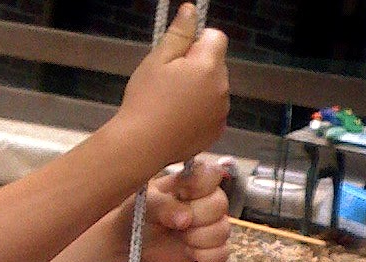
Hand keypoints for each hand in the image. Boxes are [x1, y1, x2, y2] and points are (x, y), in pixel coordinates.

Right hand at [115, 3, 229, 165]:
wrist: (143, 145)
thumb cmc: (146, 100)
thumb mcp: (158, 60)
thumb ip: (179, 33)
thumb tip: (191, 10)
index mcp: (209, 66)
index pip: (216, 37)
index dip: (196, 42)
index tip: (177, 56)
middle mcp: (222, 88)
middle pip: (216, 64)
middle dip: (198, 66)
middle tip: (169, 81)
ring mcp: (222, 111)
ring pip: (214, 88)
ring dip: (199, 89)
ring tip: (171, 103)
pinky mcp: (217, 130)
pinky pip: (212, 110)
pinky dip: (200, 111)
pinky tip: (178, 118)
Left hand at [120, 157, 230, 261]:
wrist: (131, 241)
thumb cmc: (137, 212)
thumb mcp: (144, 202)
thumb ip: (162, 205)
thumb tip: (185, 218)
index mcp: (192, 180)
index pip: (213, 174)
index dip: (200, 187)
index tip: (182, 194)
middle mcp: (207, 199)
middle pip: (220, 204)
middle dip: (197, 218)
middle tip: (175, 222)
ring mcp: (210, 224)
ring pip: (223, 230)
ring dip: (199, 239)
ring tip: (179, 236)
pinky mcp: (210, 247)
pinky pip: (222, 254)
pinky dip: (206, 257)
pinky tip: (190, 251)